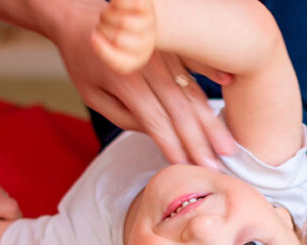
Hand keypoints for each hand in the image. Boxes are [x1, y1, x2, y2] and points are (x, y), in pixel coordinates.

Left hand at [52, 0, 235, 167]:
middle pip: (180, 112)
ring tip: (227, 145)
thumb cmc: (84, 61)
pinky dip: (213, 72)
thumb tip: (156, 134)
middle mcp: (149, 67)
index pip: (157, 123)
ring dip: (211, 122)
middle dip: (200, 143)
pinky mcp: (172, 45)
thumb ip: (123, 117)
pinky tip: (229, 84)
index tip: (188, 168)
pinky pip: (196, 60)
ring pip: (193, 92)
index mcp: (126, 83)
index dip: (174, 147)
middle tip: (216, 167)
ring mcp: (164, 54)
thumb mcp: (93, 95)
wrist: (78, 15)